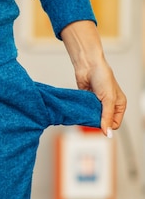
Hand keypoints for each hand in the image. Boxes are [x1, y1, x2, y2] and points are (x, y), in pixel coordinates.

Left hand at [60, 21, 126, 136]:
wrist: (88, 66)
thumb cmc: (103, 77)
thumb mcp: (108, 99)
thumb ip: (107, 117)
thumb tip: (107, 133)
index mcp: (119, 105)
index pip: (115, 124)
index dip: (107, 126)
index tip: (98, 123)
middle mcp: (109, 105)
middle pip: (102, 121)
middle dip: (96, 120)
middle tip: (89, 115)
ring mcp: (97, 104)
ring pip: (92, 117)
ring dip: (88, 116)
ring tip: (84, 111)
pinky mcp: (86, 101)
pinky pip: (84, 111)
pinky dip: (81, 111)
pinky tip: (78, 110)